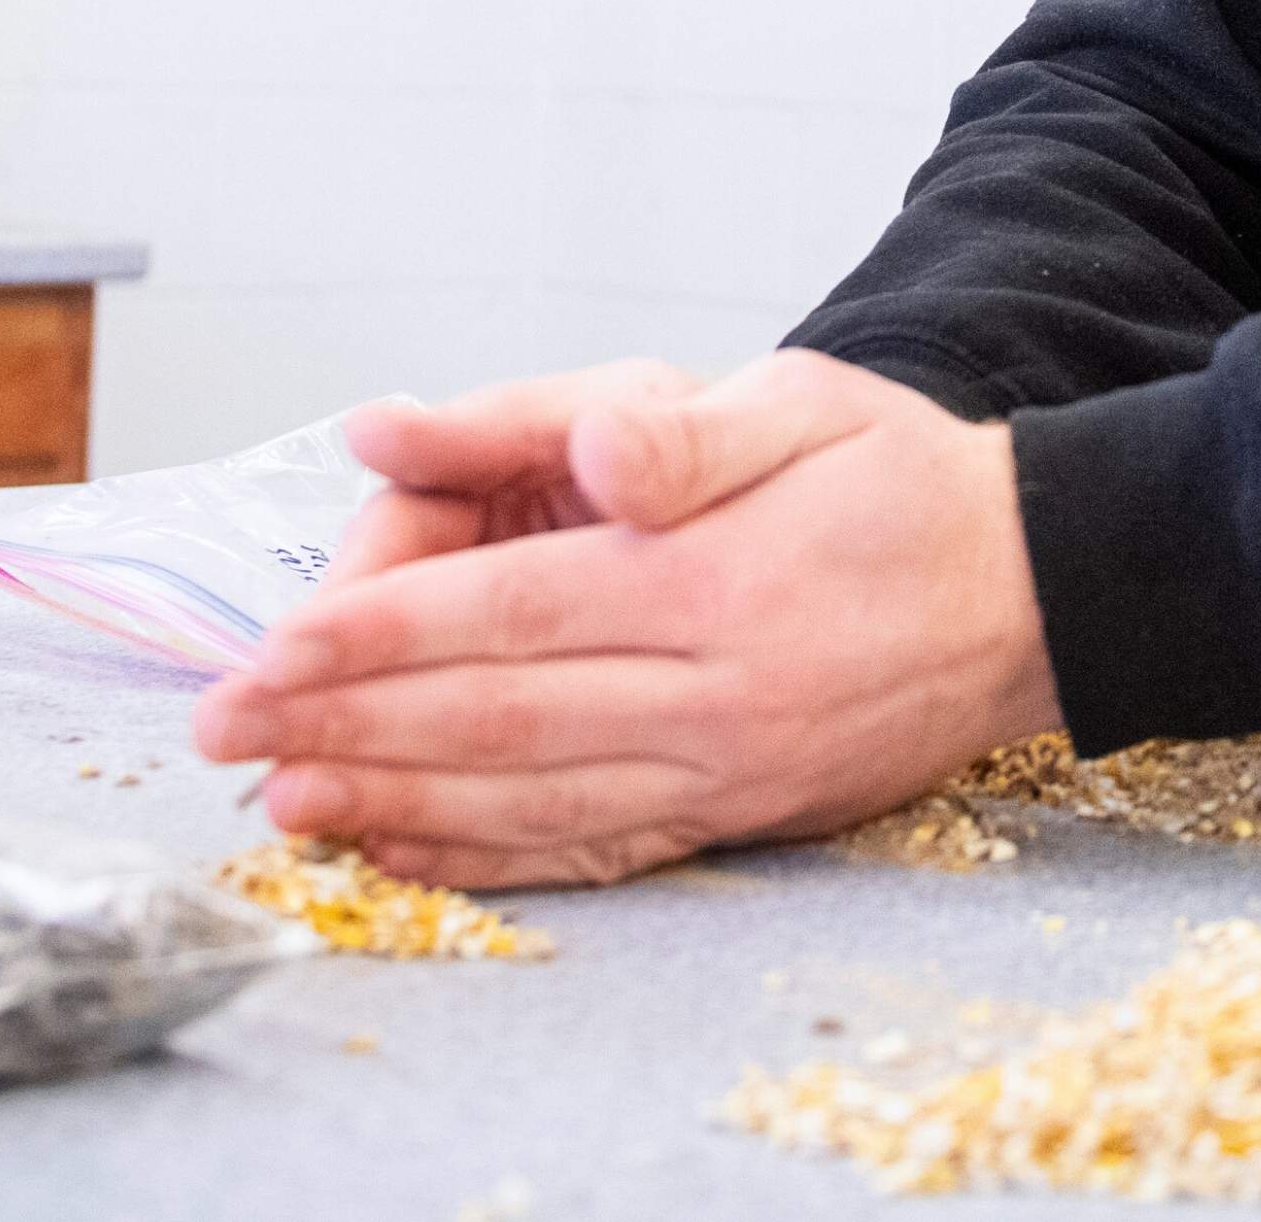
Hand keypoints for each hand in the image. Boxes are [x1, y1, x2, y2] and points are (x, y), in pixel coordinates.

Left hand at [188, 351, 1062, 889]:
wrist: (1037, 587)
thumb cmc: (900, 478)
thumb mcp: (799, 401)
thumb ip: (675, 428)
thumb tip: (586, 449)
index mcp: (714, 578)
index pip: (507, 615)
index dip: (374, 637)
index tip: (267, 652)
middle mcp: (716, 690)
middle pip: (496, 719)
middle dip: (345, 726)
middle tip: (223, 735)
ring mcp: (730, 767)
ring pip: (532, 798)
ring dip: (394, 804)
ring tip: (284, 802)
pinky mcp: (742, 811)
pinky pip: (595, 848)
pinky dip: (488, 858)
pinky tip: (406, 848)